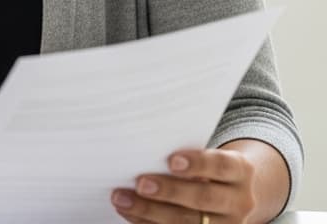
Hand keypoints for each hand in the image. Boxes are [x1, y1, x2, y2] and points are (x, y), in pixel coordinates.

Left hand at [112, 148, 262, 223]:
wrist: (235, 194)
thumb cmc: (209, 167)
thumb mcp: (210, 156)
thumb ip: (186, 155)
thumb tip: (141, 147)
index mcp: (241, 171)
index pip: (222, 166)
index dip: (198, 163)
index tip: (172, 160)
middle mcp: (239, 201)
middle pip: (204, 198)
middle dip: (170, 191)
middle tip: (141, 183)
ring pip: (189, 222)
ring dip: (150, 211)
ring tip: (122, 199)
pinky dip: (148, 223)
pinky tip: (128, 213)